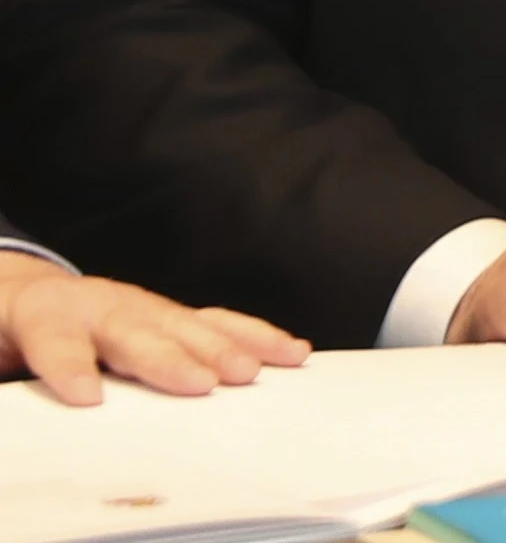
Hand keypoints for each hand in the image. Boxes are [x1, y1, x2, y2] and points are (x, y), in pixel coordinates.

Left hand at [0, 252, 307, 405]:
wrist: (25, 299)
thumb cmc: (10, 334)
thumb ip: (14, 366)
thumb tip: (54, 388)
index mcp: (41, 315)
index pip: (55, 339)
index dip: (72, 364)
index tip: (88, 396)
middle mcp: (98, 305)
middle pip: (134, 330)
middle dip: (168, 356)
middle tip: (199, 382)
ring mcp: (141, 307)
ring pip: (184, 324)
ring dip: (220, 348)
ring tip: (247, 373)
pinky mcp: (172, 316)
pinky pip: (217, 323)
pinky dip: (254, 337)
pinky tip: (288, 352)